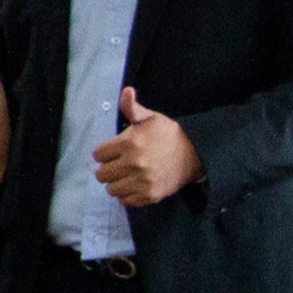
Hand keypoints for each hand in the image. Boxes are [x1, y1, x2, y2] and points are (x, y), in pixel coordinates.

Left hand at [94, 88, 203, 206]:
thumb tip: (127, 91)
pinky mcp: (150, 195)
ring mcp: (142, 181)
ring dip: (116, 183)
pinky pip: (125, 200)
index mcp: (129, 143)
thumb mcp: (150, 118)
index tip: (113, 151)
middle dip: (108, 168)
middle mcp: (134, 163)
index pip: (98, 155)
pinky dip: (127, 195)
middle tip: (119, 164)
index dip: (104, 153)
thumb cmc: (168, 134)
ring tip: (126, 175)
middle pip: (101, 174)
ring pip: (111, 189)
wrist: (195, 153)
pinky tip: (134, 185)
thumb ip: (132, 107)